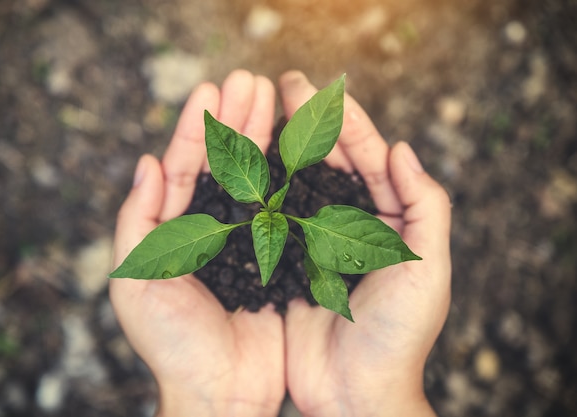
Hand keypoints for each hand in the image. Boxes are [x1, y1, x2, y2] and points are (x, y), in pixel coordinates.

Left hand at [110, 70, 284, 416]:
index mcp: (175, 227)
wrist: (221, 389)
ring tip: (275, 96)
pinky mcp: (279, 255)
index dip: (196, 126)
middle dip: (235, 119)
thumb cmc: (172, 342)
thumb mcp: (136, 281)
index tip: (212, 89)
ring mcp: (248, 238)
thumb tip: (145, 162)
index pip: (184, 165)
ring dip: (263, 135)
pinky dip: (291, 174)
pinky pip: (285, 207)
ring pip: (256, 176)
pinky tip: (300, 143)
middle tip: (251, 79)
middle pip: (223, 162)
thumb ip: (137, 220)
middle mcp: (212, 226)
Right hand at [281, 71, 451, 416]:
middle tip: (282, 83)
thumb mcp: (426, 268)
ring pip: (296, 183)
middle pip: (328, 162)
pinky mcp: (285, 263)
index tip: (316, 89)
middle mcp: (349, 224)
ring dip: (279, 146)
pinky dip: (258, 188)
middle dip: (307, 121)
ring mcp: (315, 241)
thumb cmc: (399, 335)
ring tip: (257, 110)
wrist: (356, 392)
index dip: (344, 121)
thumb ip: (425, 206)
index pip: (368, 157)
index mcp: (388, 220)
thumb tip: (402, 147)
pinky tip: (240, 164)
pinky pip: (270, 217)